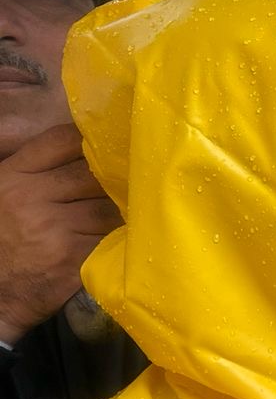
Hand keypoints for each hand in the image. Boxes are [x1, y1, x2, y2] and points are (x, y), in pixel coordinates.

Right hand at [0, 124, 119, 344]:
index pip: (62, 141)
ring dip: (127, 207)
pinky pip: (112, 237)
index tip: (112, 144)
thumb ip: (36, 168)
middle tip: (138, 177)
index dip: (92, 140)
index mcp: (12, 177)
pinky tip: (135, 233)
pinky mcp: (73, 258)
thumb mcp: (3, 193)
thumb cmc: (2, 240)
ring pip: (109, 206)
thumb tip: (85, 143)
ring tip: (139, 207)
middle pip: (93, 173)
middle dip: (116, 177)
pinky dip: (126, 235)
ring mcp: (53, 229)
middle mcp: (31, 198)